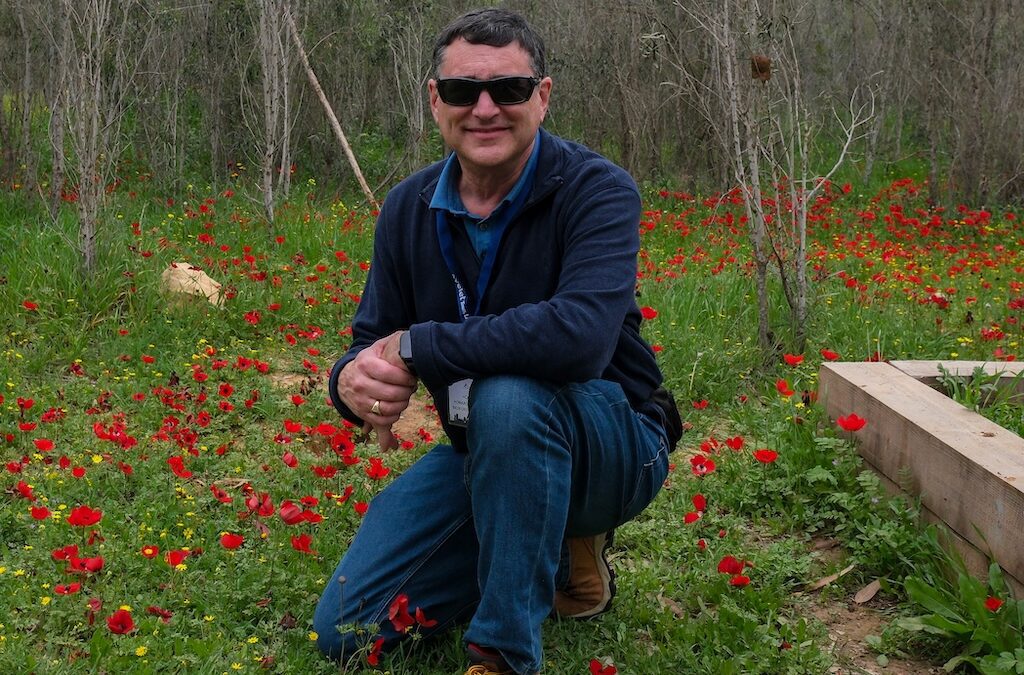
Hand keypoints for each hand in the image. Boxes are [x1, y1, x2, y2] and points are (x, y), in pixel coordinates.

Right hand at [337, 332, 416, 450]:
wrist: (344, 378)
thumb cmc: (368, 361)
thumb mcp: (376, 348)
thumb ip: (393, 344)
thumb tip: (410, 348)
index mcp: (364, 364)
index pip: (388, 373)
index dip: (405, 377)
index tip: (411, 377)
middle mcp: (359, 383)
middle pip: (391, 393)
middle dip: (407, 391)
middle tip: (411, 387)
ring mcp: (359, 400)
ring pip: (387, 409)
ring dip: (402, 404)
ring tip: (405, 397)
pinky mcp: (361, 413)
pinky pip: (382, 420)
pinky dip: (394, 416)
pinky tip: (397, 407)